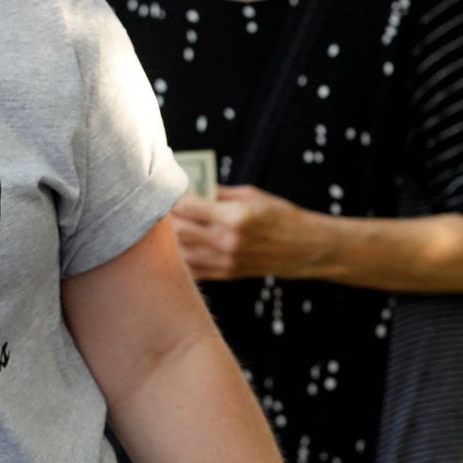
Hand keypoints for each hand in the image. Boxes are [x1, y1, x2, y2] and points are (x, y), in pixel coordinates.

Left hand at [170, 185, 328, 281]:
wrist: (306, 249)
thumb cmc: (281, 216)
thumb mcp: (251, 195)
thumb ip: (217, 193)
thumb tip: (190, 187)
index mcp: (235, 217)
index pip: (188, 206)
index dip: (172, 197)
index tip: (163, 189)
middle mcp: (228, 242)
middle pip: (178, 231)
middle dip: (164, 218)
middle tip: (156, 206)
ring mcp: (225, 262)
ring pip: (180, 253)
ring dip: (167, 239)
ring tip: (162, 226)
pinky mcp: (225, 275)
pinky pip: (191, 269)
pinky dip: (178, 257)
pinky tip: (174, 246)